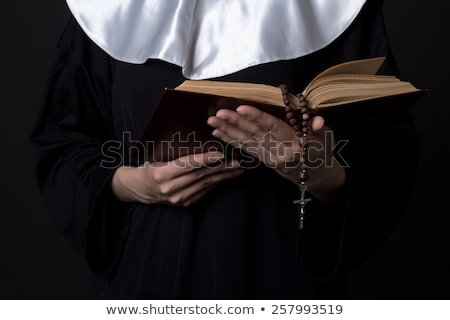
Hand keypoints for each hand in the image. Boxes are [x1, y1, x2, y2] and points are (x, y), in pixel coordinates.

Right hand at [111, 152, 243, 206]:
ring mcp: (178, 198)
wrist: (142, 187)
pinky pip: (204, 192)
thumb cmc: (152, 166)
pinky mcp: (185, 204)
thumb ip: (177, 153)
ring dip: (223, 176)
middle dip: (221, 168)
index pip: (187, 164)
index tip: (221, 154)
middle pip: (200, 175)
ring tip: (237, 169)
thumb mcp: (159, 156)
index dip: (205, 159)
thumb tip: (203, 142)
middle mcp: (170, 188)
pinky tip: (226, 177)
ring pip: (205, 185)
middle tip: (237, 161)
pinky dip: (217, 183)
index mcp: (161, 173)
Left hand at [207, 105, 345, 202]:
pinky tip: (218, 133)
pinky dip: (231, 141)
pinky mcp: (263, 160)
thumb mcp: (326, 139)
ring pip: (247, 142)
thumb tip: (317, 121)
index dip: (257, 117)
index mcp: (295, 144)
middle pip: (255, 134)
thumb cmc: (322, 152)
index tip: (241, 108)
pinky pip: (245, 149)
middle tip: (218, 114)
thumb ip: (319, 129)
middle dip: (235, 124)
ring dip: (228, 131)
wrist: (317, 176)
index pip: (274, 128)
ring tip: (212, 121)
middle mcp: (279, 152)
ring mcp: (269, 158)